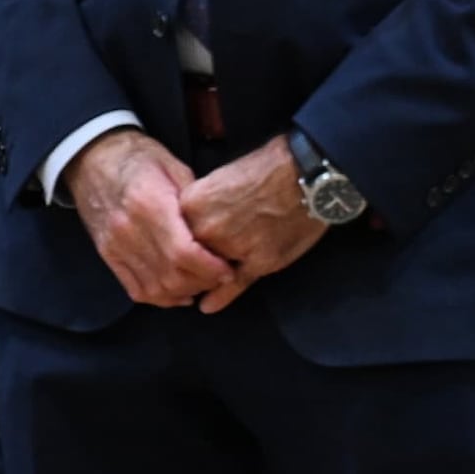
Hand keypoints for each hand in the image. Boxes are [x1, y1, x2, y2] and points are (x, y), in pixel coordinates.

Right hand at [62, 127, 234, 309]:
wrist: (91, 158)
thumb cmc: (137, 157)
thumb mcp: (172, 165)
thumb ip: (195, 199)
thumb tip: (217, 229)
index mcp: (149, 203)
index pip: (183, 252)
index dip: (210, 268)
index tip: (227, 268)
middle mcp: (129, 229)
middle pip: (171, 275)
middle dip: (202, 283)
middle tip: (220, 277)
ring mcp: (115, 246)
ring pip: (155, 288)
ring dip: (183, 293)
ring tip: (202, 283)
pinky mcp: (107, 255)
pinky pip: (136, 289)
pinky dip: (160, 298)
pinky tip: (178, 292)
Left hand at [170, 140, 334, 307]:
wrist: (303, 173)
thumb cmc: (264, 168)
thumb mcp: (218, 179)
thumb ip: (198, 206)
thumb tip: (179, 227)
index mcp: (192, 204)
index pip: (171, 234)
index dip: (175, 243)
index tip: (178, 247)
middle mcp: (207, 228)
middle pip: (184, 258)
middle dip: (186, 266)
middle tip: (190, 268)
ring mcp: (232, 247)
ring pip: (207, 274)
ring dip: (205, 278)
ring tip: (204, 279)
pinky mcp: (258, 263)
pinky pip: (232, 286)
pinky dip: (219, 298)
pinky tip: (208, 305)